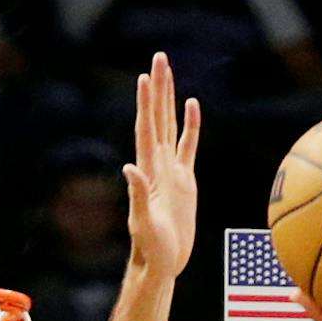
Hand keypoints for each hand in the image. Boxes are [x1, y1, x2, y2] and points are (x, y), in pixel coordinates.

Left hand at [124, 52, 200, 280]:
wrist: (162, 262)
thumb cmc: (151, 248)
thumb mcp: (144, 223)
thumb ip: (137, 196)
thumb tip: (129, 169)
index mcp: (149, 171)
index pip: (147, 130)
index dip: (146, 104)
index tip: (145, 77)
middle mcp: (157, 165)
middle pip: (158, 118)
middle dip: (158, 88)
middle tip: (159, 58)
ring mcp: (171, 170)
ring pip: (170, 126)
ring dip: (169, 98)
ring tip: (168, 71)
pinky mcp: (184, 181)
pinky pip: (188, 146)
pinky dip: (190, 125)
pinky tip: (192, 106)